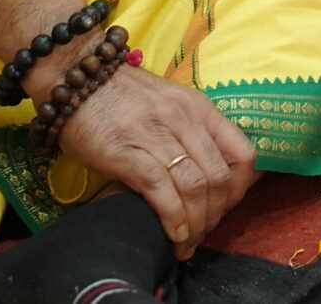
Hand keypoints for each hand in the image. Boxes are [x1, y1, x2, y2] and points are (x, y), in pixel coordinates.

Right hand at [52, 65, 257, 257]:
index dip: (240, 190)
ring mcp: (155, 134)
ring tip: (187, 242)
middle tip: (202, 234)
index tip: (225, 210)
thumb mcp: (171, 107)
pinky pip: (160, 188)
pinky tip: (172, 233)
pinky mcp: (125, 151)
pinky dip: (171, 217)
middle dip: (215, 215)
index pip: (243, 154)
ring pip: (194, 186)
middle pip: (219, 177)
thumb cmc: (123, 98)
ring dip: (195, 223)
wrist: (76, 78)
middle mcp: (184, 119)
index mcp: (201, 109)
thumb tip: (212, 178)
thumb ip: (194, 134)